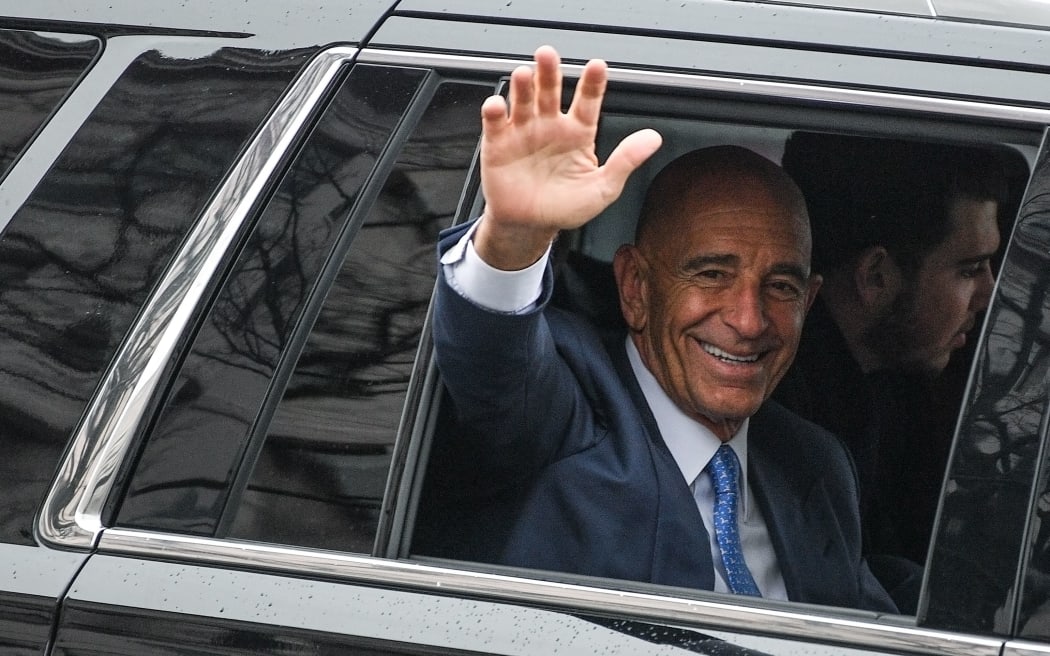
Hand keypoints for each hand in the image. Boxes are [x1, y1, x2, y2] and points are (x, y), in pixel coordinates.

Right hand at [475, 45, 661, 269]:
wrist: (530, 227)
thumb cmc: (565, 208)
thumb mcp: (602, 189)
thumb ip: (626, 161)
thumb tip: (653, 139)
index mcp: (578, 133)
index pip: (587, 101)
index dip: (592, 83)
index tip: (597, 66)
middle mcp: (550, 126)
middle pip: (550, 92)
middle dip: (549, 72)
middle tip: (548, 55)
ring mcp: (524, 132)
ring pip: (523, 101)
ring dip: (522, 87)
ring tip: (524, 75)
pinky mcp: (498, 144)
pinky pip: (496, 123)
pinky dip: (495, 112)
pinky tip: (497, 106)